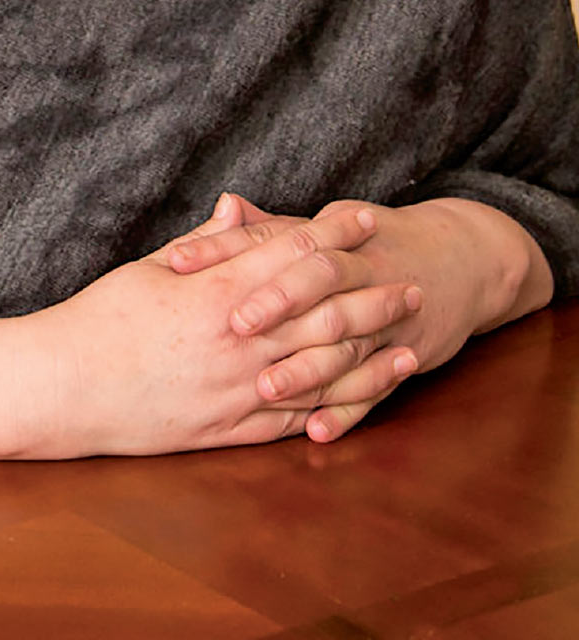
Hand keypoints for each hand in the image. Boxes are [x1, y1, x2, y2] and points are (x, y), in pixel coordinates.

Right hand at [32, 200, 396, 457]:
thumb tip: (238, 207)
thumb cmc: (101, 320)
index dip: (336, 235)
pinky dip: (334, 410)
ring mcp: (237, 392)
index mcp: (218, 294)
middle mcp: (237, 343)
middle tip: (412, 285)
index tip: (368, 221)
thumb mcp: (150, 268)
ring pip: (321, 373)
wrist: (65, 388)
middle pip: (324, 315)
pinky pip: (294, 421)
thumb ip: (205, 245)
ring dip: (370, 358)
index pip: (293, 255)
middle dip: (372, 297)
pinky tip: (362, 401)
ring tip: (408, 346)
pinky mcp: (228, 431)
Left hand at [166, 193, 551, 444]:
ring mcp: (386, 312)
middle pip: (318, 280)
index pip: (274, 236)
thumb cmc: (375, 243)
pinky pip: (377, 385)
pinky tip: (317, 431)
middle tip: (231, 326)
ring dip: (307, 365)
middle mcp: (360, 268)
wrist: (462, 259)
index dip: (225, 247)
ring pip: (346, 339)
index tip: (177, 262)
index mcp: (330, 235)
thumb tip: (221, 208)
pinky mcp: (406, 351)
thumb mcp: (327, 227)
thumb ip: (270, 227)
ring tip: (265, 388)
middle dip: (276, 301)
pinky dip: (349, 410)